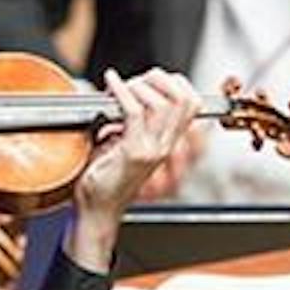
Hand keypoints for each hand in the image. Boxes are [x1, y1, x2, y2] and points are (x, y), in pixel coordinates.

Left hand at [65, 68, 198, 269]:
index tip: (151, 79)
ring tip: (118, 88)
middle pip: (181, 97)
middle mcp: (164, 145)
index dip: (175, 82)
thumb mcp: (124, 142)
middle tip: (134, 81)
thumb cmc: (105, 179)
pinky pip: (134, 112)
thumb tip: (126, 91)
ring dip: (136, 85)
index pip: (191, 102)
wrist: (98, 210)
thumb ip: (132, 122)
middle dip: (156, 78)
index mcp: (166, 142)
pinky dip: (121, 91)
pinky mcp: (134, 153)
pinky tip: (111, 83)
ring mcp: (152, 150)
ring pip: (160, 102)